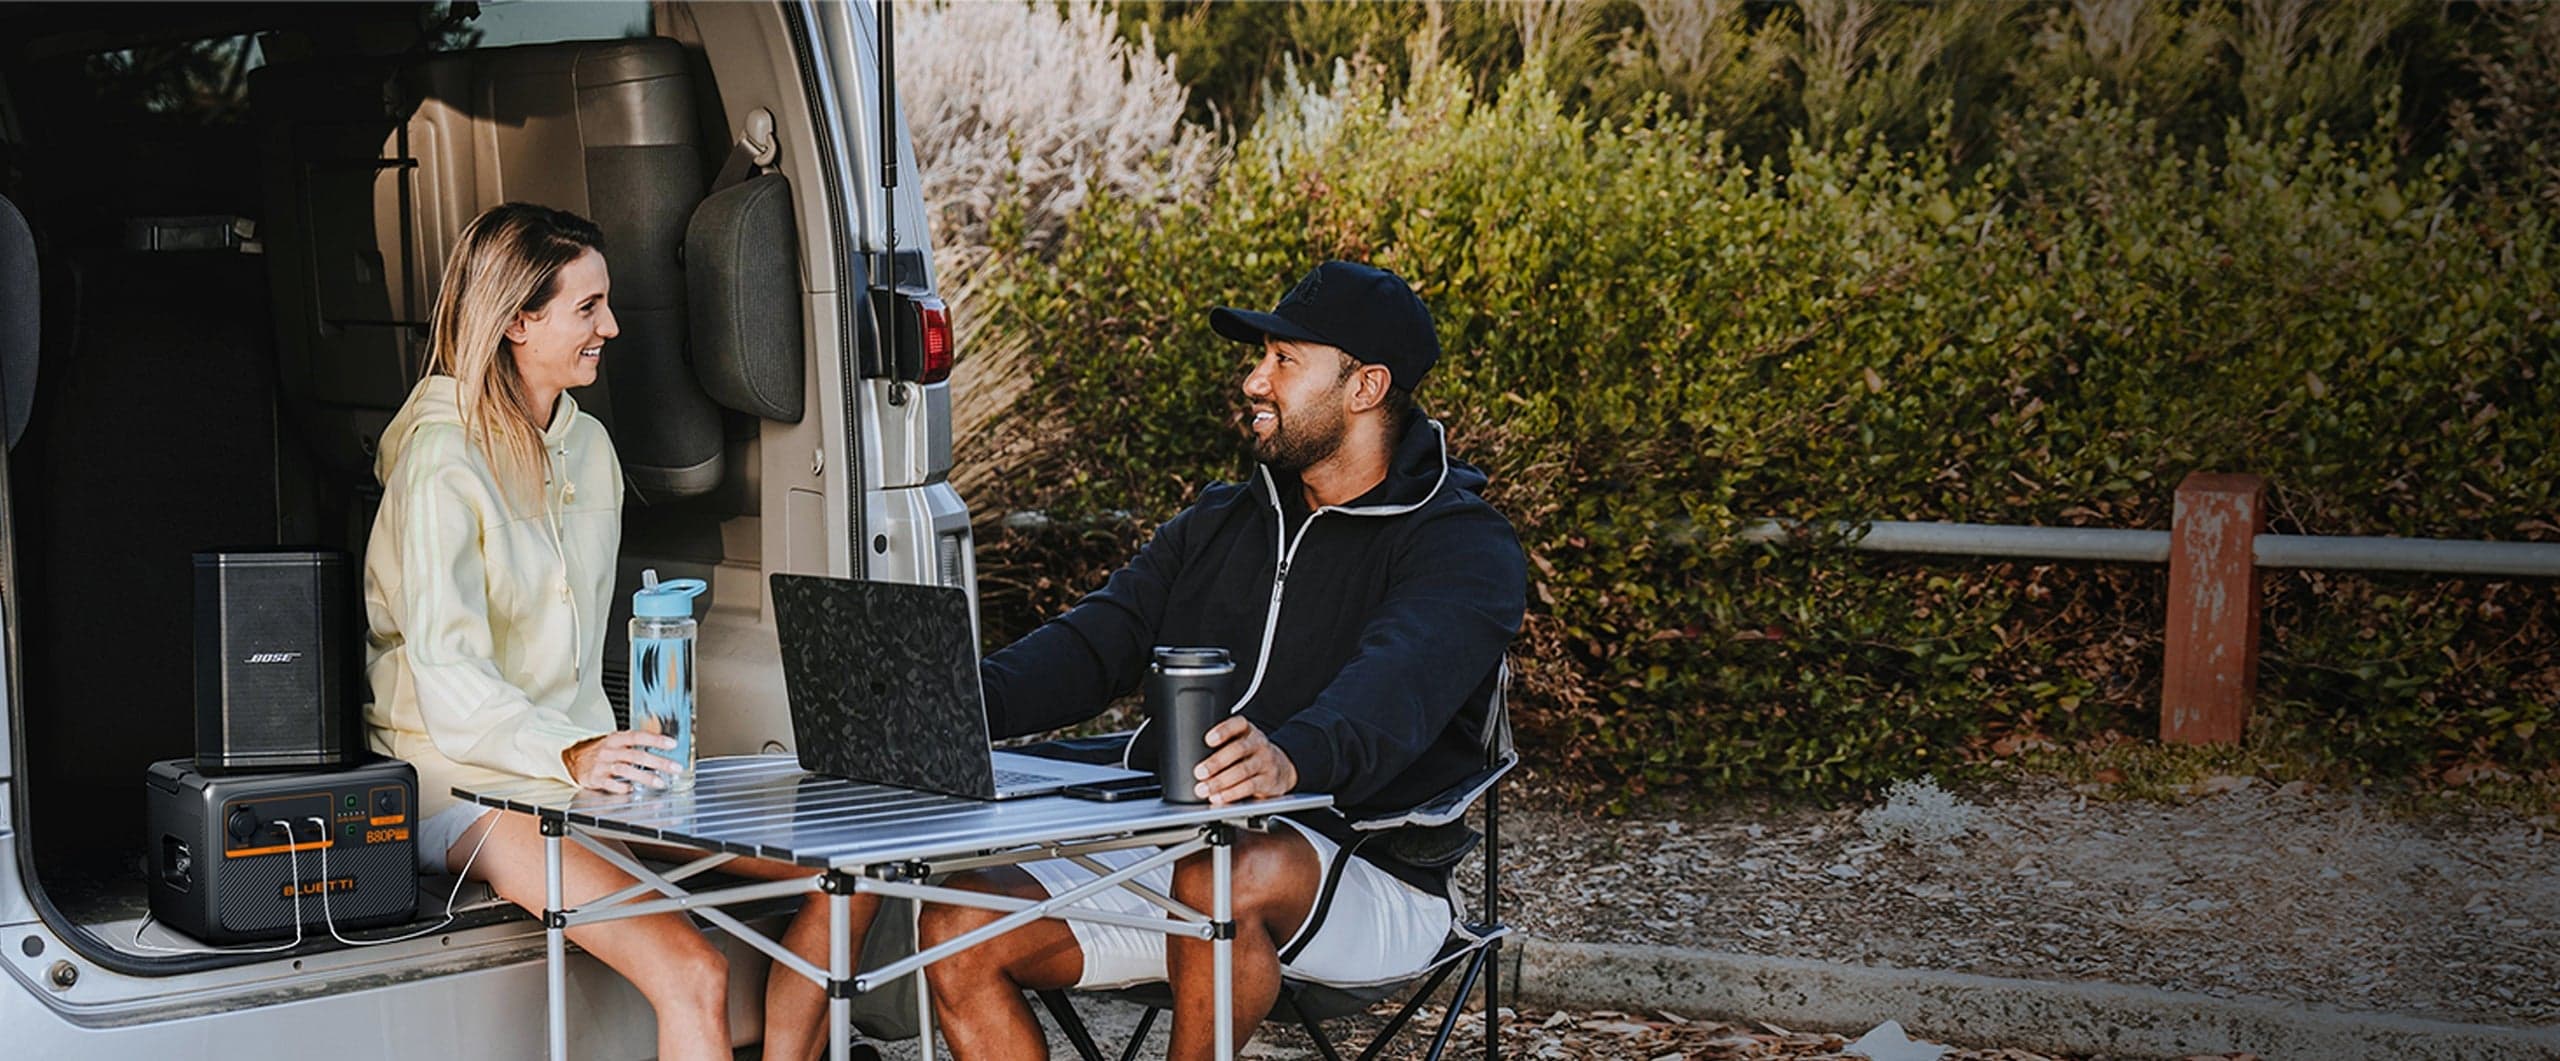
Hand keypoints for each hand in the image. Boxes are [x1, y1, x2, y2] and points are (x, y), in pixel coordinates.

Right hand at [563, 730, 678, 793]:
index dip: (656, 740)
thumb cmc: (600, 751)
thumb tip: (661, 745)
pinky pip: (610, 784)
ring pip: (625, 770)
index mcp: (616, 739)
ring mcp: (602, 765)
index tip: (673, 744)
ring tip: (659, 782)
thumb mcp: (615, 742)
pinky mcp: (595, 779)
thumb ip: (634, 743)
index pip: (638, 736)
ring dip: (644, 777)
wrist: (572, 759)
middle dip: (658, 762)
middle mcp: (609, 751)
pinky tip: (632, 790)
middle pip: (636, 755)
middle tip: (675, 768)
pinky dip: (622, 787)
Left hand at [1192, 717, 1296, 805]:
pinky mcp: (1268, 781)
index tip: (1208, 740)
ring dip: (1221, 781)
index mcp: (1247, 730)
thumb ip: (1223, 745)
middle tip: (1200, 772)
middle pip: (1238, 750)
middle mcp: (1258, 744)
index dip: (1223, 731)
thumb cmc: (1251, 755)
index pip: (1237, 724)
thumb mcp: (1240, 742)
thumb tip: (1194, 759)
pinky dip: (1232, 793)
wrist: (1282, 768)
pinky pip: (1249, 787)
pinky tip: (1219, 797)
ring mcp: (1265, 762)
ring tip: (1205, 789)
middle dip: (1217, 762)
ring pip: (1243, 771)